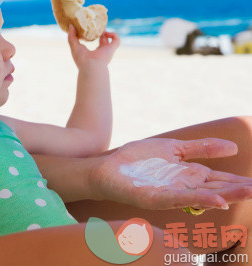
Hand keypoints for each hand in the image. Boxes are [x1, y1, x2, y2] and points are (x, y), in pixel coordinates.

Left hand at [67, 25, 119, 66]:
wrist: (90, 66)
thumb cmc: (81, 59)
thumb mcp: (74, 46)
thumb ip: (71, 36)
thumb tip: (71, 26)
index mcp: (93, 53)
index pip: (94, 44)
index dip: (93, 36)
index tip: (90, 29)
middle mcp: (102, 52)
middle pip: (104, 40)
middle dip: (102, 33)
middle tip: (97, 26)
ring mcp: (107, 50)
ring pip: (112, 40)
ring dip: (108, 33)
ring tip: (102, 28)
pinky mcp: (112, 49)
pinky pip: (117, 40)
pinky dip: (114, 34)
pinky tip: (106, 33)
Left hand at [90, 138, 251, 209]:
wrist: (108, 167)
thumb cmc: (138, 159)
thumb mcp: (173, 148)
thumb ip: (201, 148)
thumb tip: (233, 147)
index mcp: (189, 174)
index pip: (218, 179)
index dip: (237, 182)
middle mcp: (183, 186)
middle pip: (214, 189)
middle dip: (237, 190)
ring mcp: (170, 192)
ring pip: (202, 196)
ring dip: (225, 195)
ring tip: (247, 192)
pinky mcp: (155, 197)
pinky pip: (179, 198)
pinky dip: (198, 198)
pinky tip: (215, 198)